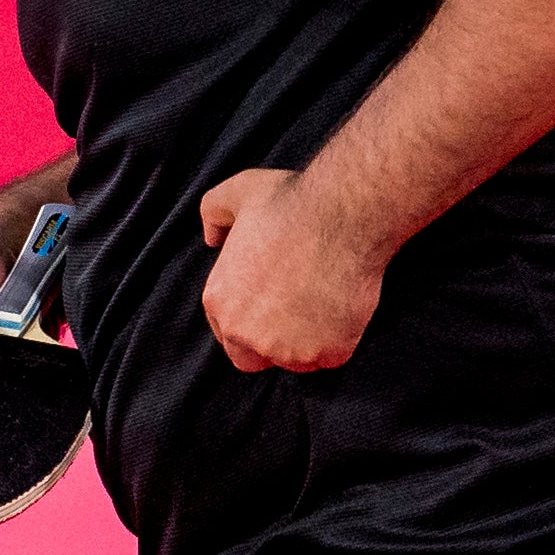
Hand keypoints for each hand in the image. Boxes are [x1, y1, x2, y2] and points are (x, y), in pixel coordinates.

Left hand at [196, 169, 380, 371]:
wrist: (342, 215)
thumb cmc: (290, 203)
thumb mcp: (235, 193)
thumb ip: (213, 214)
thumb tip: (211, 237)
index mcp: (219, 303)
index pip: (226, 332)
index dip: (248, 321)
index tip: (270, 305)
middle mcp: (245, 334)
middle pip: (250, 358)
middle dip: (267, 344)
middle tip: (292, 316)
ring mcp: (287, 349)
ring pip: (294, 362)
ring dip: (303, 344)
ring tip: (320, 309)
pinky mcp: (328, 353)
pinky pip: (330, 357)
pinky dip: (338, 340)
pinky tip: (342, 310)